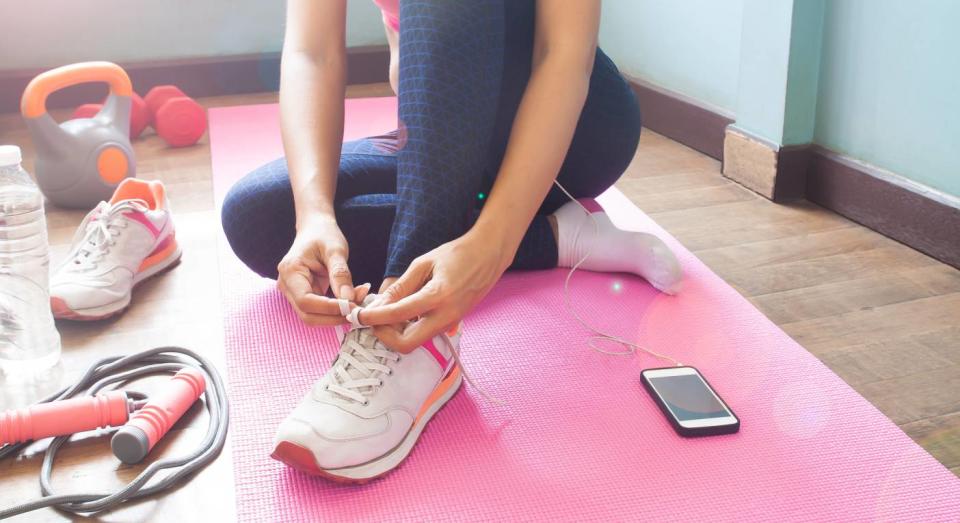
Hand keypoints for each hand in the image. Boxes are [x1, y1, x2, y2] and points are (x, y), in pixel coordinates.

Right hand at [277, 216, 369, 325]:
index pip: (306, 301)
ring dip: (336, 315)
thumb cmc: (324, 234)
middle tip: (359, 308)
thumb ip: (341, 274)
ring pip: (313, 316)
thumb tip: (349, 299)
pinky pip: (319, 310)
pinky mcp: (304, 295)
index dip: (329, 309)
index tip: (353, 306)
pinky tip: (352, 298)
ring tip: (359, 300)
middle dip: (334, 316)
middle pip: (307, 315)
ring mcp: (293, 292)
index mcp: (290, 271)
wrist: (316, 228)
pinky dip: (336, 309)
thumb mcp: (335, 250)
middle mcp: (287, 285)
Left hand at [359, 230, 511, 351]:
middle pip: (406, 344)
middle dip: (385, 336)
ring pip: (416, 341)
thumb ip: (401, 286)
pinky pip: (425, 333)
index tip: (359, 315)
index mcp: (438, 296)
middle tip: (373, 320)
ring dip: (396, 333)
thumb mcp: (424, 263)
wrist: (490, 255)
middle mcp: (446, 315)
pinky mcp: (453, 323)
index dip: (374, 317)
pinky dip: (409, 328)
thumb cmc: (457, 254)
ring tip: (386, 313)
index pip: (398, 315)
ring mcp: (451, 322)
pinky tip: (402, 312)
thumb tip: (379, 305)